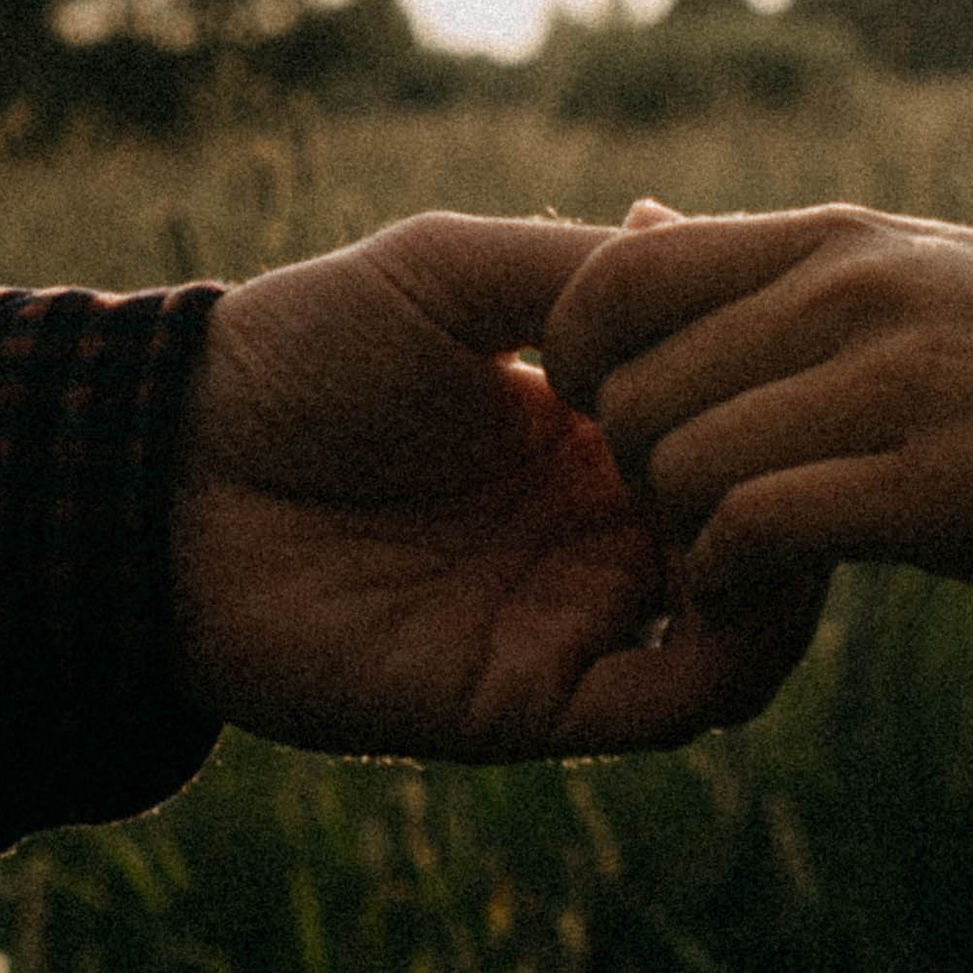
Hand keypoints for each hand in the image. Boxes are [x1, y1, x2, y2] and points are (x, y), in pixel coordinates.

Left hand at [171, 212, 824, 760]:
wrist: (168, 474)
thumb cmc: (299, 351)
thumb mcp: (453, 270)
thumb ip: (586, 275)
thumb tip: (722, 283)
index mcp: (591, 430)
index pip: (741, 423)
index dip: (786, 380)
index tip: (802, 315)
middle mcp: (597, 529)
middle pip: (765, 524)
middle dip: (803, 474)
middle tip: (792, 416)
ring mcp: (572, 617)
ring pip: (748, 629)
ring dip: (791, 569)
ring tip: (777, 496)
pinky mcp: (533, 700)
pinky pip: (675, 702)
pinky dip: (735, 654)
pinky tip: (728, 571)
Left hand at [542, 201, 972, 608]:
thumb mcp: (919, 273)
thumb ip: (773, 269)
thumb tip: (636, 224)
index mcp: (838, 238)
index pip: (615, 275)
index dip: (581, 367)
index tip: (629, 433)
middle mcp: (852, 289)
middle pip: (628, 388)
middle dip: (633, 481)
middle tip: (696, 529)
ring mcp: (897, 382)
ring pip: (677, 464)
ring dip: (685, 544)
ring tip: (743, 571)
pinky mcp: (941, 485)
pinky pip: (756, 530)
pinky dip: (735, 585)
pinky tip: (780, 603)